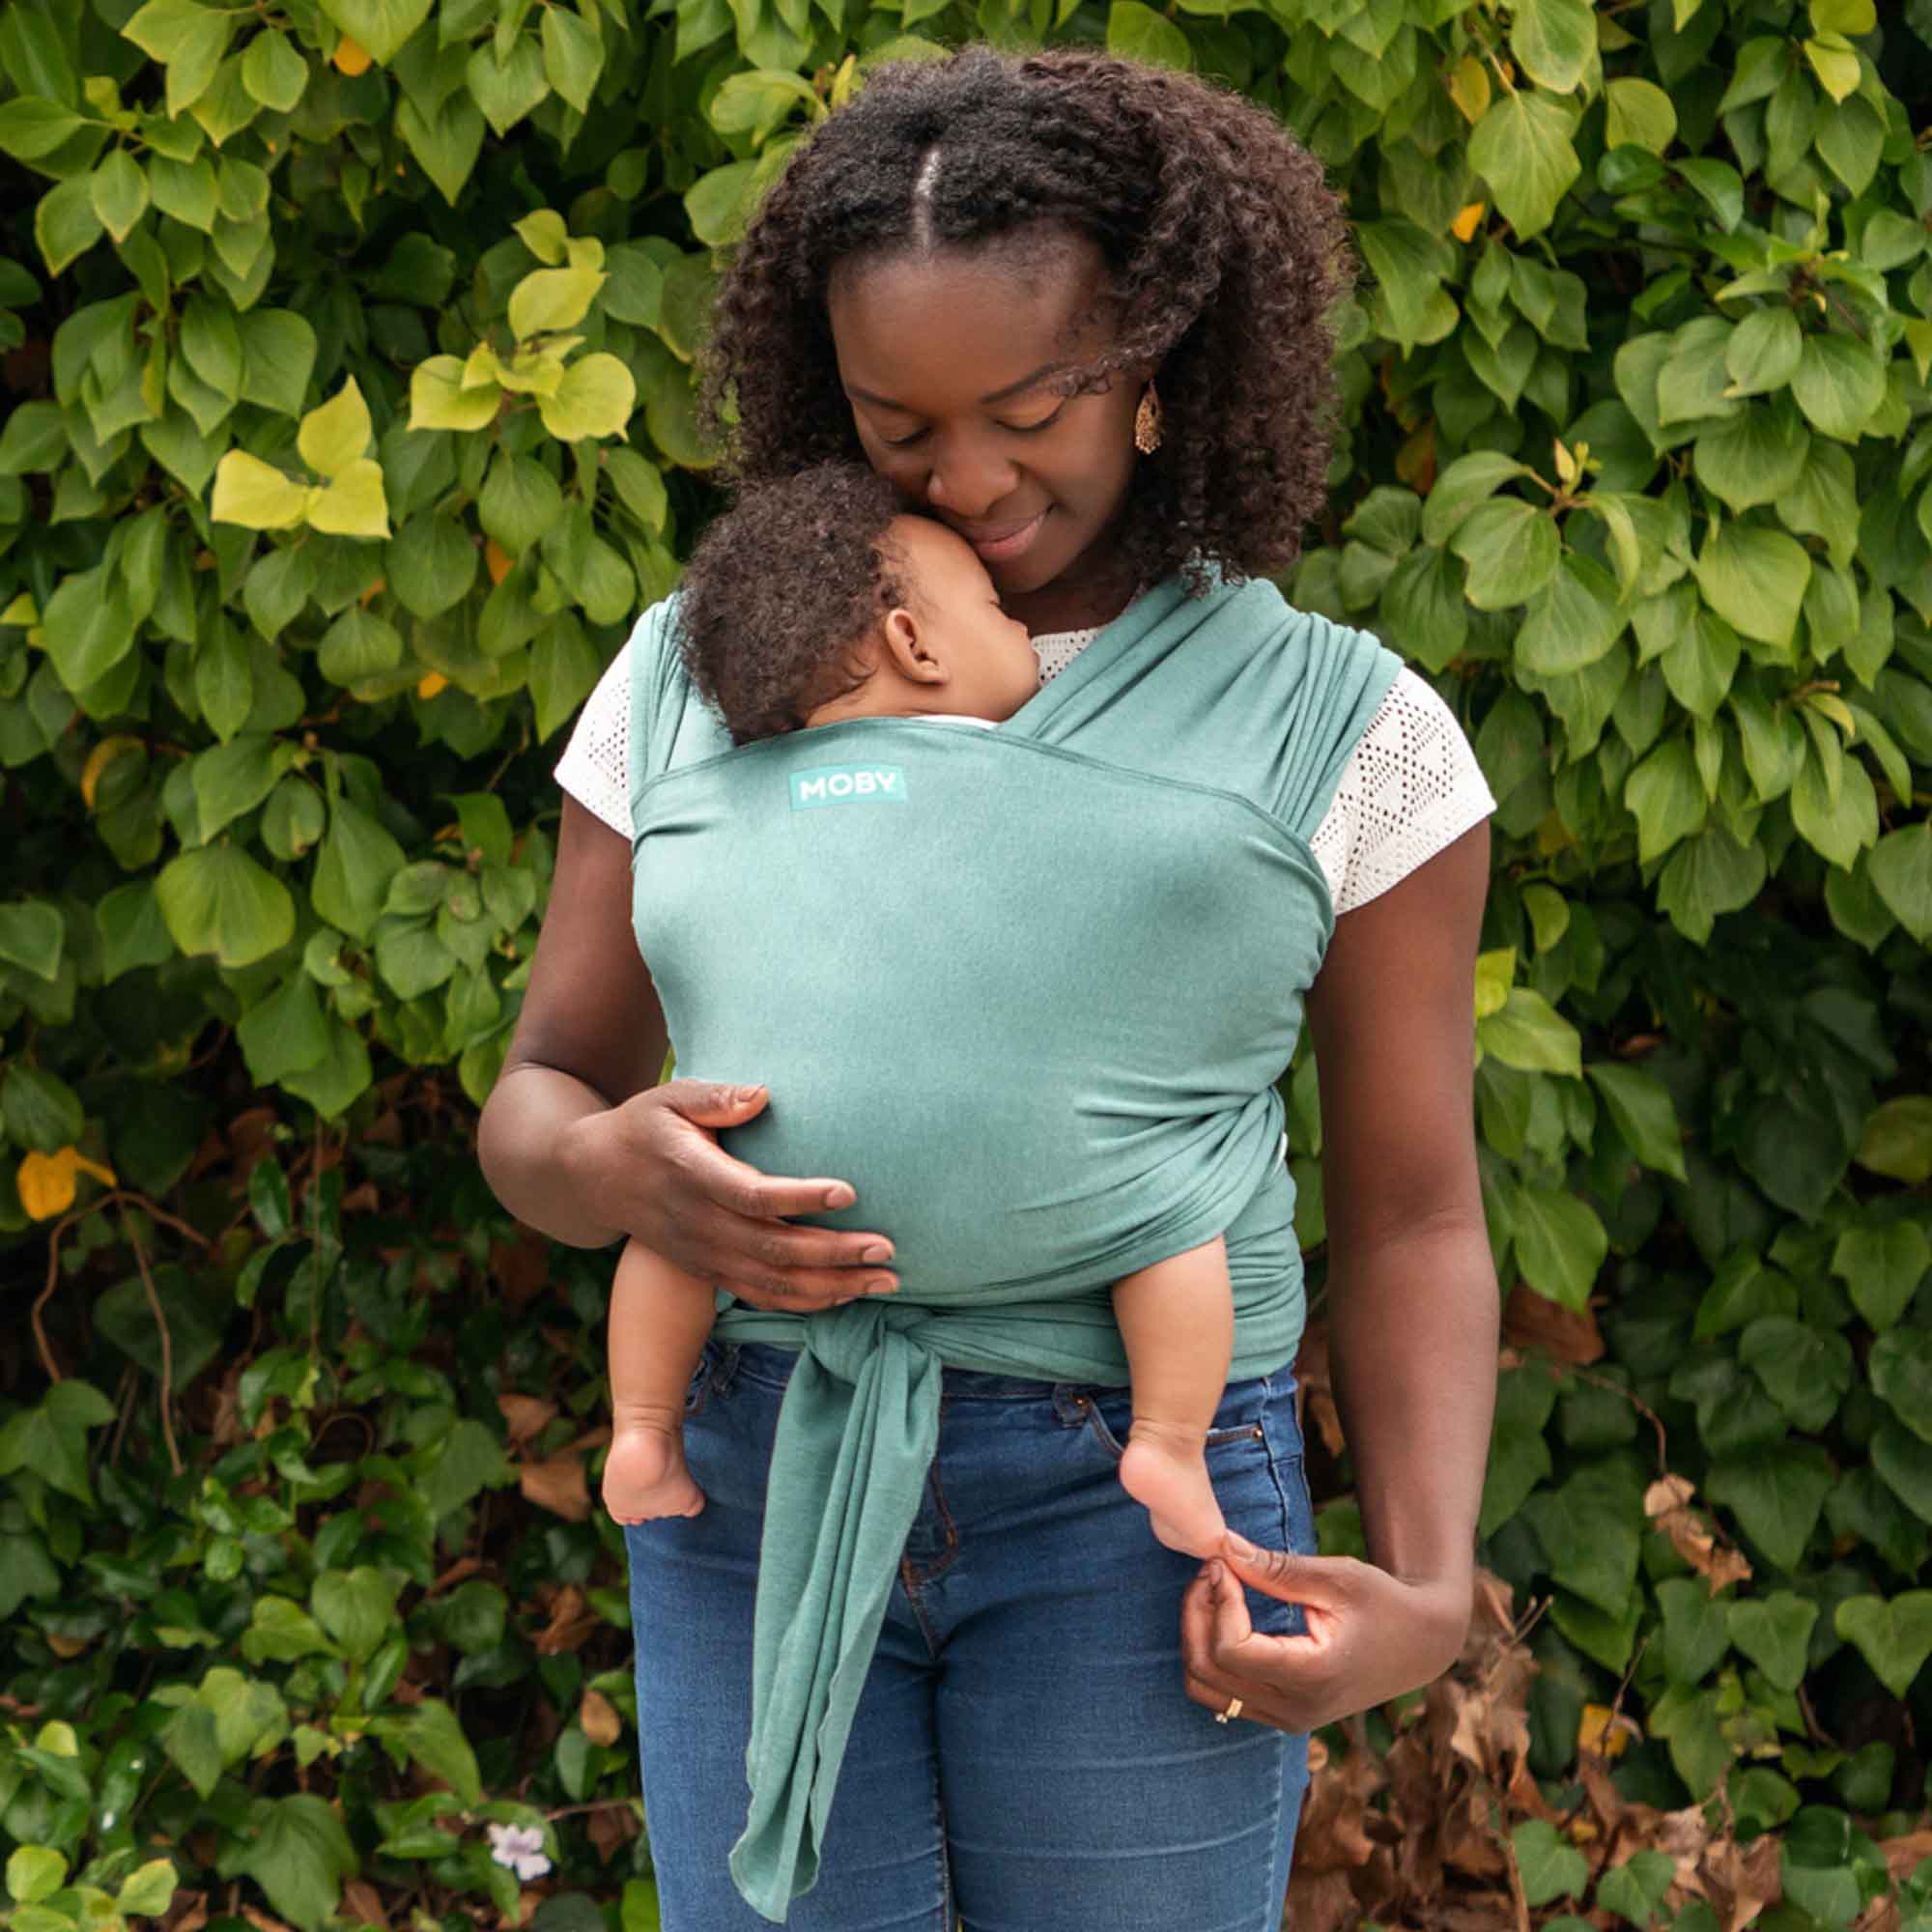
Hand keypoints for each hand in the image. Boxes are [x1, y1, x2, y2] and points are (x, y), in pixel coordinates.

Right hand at [563, 1082, 898, 1311]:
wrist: (597, 1178)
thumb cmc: (645, 1127)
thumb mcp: (669, 1097)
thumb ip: (715, 1096)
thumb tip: (763, 1095)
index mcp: (693, 1176)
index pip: (753, 1195)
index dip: (802, 1198)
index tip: (850, 1191)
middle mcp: (700, 1224)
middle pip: (774, 1249)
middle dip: (835, 1253)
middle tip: (886, 1249)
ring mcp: (705, 1255)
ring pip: (774, 1283)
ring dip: (832, 1287)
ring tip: (885, 1281)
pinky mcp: (709, 1271)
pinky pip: (761, 1296)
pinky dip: (807, 1302)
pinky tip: (847, 1295)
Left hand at [1180, 1532, 1468, 1732]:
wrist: (1419, 1644)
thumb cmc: (1384, 1602)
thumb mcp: (1338, 1577)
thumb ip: (1277, 1569)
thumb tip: (1222, 1546)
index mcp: (1312, 1676)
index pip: (1230, 1650)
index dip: (1218, 1601)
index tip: (1226, 1564)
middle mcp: (1294, 1709)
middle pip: (1206, 1671)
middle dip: (1196, 1614)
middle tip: (1213, 1571)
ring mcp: (1286, 1719)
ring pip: (1204, 1689)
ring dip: (1196, 1636)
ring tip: (1217, 1592)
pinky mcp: (1280, 1716)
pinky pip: (1220, 1694)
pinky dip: (1210, 1655)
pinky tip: (1228, 1616)